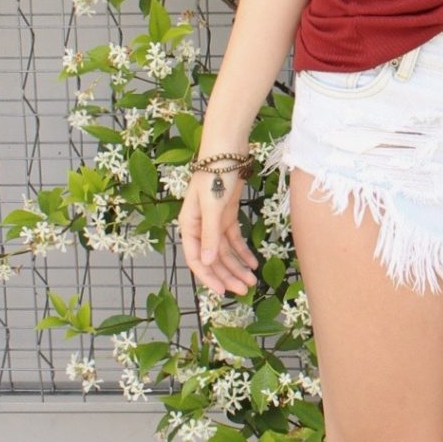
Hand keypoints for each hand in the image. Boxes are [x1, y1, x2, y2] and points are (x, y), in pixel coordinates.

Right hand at [177, 169, 258, 298]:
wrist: (227, 148)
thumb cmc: (216, 175)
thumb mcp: (213, 206)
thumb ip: (210, 235)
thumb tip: (207, 262)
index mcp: (189, 225)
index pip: (197, 259)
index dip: (209, 278)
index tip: (223, 292)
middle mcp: (199, 226)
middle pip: (213, 258)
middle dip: (228, 275)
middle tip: (245, 289)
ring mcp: (213, 220)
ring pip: (225, 251)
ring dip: (237, 266)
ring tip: (252, 280)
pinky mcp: (226, 214)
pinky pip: (233, 238)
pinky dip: (242, 251)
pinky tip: (253, 262)